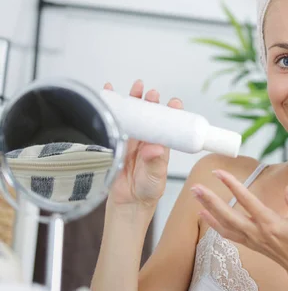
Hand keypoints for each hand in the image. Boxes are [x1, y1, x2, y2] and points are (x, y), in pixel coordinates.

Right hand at [105, 79, 183, 206]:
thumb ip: (154, 163)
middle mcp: (147, 141)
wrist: (128, 203)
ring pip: (133, 117)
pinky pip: (114, 124)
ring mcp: (131, 141)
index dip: (172, 113)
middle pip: (150, 116)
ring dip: (133, 101)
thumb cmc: (147, 191)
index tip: (174, 103)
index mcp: (161, 147)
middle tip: (151, 92)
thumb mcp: (154, 177)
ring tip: (136, 87)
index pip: (168, 126)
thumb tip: (154, 149)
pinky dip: (111, 109)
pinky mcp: (115, 143)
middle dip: (150, 102)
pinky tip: (109, 95)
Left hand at [192, 169, 287, 273]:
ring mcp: (251, 239)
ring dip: (208, 209)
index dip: (232, 185)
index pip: (247, 201)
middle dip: (210, 200)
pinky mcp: (250, 243)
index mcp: (270, 223)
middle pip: (227, 214)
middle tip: (195, 186)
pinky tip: (204, 214)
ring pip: (224, 224)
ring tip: (195, 195)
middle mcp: (257, 232)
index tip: (220, 173)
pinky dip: (214, 224)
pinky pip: (227, 233)